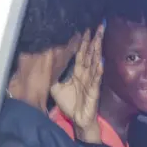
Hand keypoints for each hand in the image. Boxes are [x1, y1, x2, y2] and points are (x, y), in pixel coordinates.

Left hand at [50, 25, 103, 139]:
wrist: (78, 119)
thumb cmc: (70, 104)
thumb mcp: (56, 88)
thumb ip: (53, 76)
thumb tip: (45, 66)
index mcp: (78, 73)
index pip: (81, 54)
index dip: (83, 43)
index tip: (85, 30)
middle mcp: (86, 74)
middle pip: (91, 54)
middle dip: (95, 40)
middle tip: (99, 27)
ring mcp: (91, 81)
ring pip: (95, 63)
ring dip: (98, 51)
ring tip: (100, 39)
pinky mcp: (94, 91)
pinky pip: (96, 79)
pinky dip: (99, 71)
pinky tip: (100, 63)